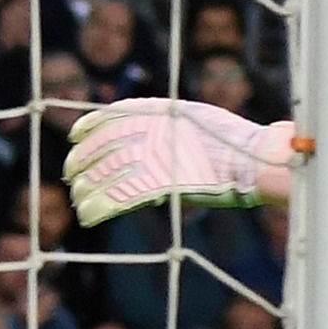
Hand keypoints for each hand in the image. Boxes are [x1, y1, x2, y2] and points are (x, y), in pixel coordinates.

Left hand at [63, 97, 294, 224]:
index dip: (89, 127)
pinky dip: (102, 208)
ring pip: (107, 174)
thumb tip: (146, 134)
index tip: (74, 137)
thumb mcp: (195, 119)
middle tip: (71, 175)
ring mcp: (156, 158)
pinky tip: (89, 216)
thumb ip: (167, 123)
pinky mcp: (162, 185)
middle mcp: (151, 132)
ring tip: (80, 201)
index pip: (111, 116)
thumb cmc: (234, 142)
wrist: (255, 159)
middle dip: (82, 162)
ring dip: (89, 190)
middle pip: (103, 147)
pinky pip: (121, 199)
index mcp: (158, 112)